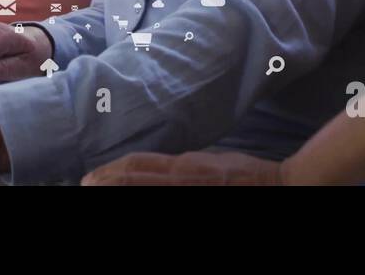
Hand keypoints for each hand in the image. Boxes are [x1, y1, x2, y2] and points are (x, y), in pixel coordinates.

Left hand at [82, 151, 285, 185]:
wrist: (280, 185)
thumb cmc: (246, 176)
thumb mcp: (211, 161)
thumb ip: (184, 166)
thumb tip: (162, 169)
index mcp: (184, 165)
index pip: (137, 165)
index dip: (111, 171)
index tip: (91, 177)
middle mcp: (182, 178)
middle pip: (133, 179)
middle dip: (104, 184)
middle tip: (84, 186)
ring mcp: (188, 191)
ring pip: (142, 191)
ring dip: (116, 192)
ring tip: (93, 192)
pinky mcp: (198, 198)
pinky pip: (159, 202)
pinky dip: (138, 201)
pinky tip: (125, 202)